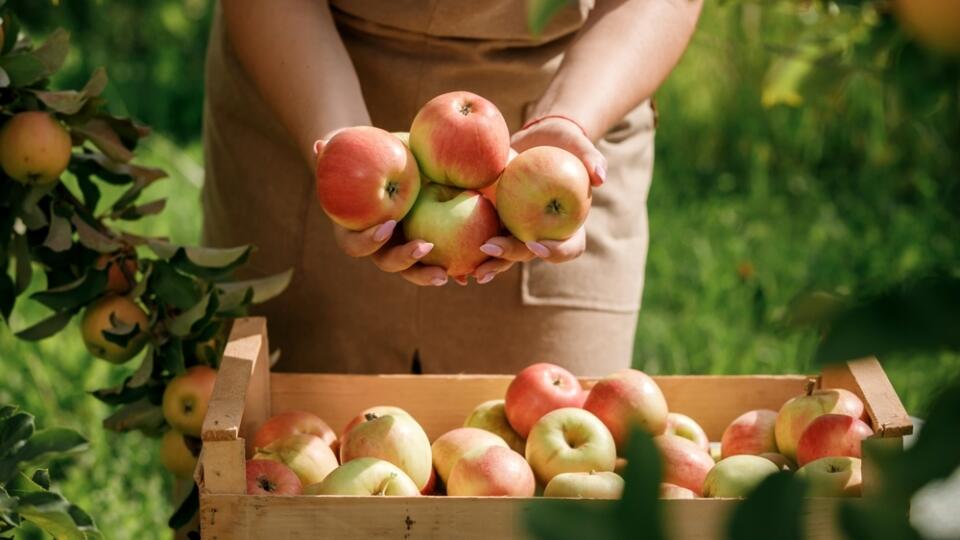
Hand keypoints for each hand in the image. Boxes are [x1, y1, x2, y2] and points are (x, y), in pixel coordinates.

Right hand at [314, 138, 448, 286]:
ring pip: (413, 270)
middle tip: (424, 249)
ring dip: (427, 274)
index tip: (388, 224)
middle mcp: (379, 246)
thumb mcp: (349, 150)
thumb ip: (333, 150)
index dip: (369, 240)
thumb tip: (318, 145)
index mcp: (356, 231)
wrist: (389, 161)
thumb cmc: (363, 153)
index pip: (356, 244)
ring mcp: (401, 248)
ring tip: (446, 275)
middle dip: (406, 261)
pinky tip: (469, 274)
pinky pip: (436, 261)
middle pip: (388, 263)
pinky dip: (452, 268)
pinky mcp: (424, 244)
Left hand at [470, 115, 598, 283]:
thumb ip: (592, 158)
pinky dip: (468, 250)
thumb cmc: (564, 144)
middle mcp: (542, 235)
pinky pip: (482, 239)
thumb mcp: (580, 147)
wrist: (537, 141)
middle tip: (490, 249)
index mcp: (568, 227)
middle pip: (528, 254)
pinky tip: (449, 256)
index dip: (554, 252)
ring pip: (503, 254)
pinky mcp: (495, 221)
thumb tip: (600, 176)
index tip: (537, 244)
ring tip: (469, 269)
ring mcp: (517, 231)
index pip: (568, 248)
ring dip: (487, 263)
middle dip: (509, 256)